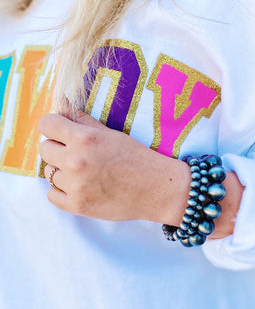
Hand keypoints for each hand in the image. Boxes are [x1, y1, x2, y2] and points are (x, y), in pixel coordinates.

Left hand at [39, 111, 190, 221]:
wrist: (157, 189)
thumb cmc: (136, 158)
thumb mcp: (110, 133)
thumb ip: (81, 119)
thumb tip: (60, 102)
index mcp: (84, 138)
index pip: (46, 124)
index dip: (54, 127)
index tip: (62, 132)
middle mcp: (76, 161)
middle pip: (44, 149)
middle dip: (57, 149)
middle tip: (76, 154)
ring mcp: (76, 185)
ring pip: (49, 173)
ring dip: (62, 172)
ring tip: (84, 173)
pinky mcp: (77, 206)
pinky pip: (52, 195)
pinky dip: (62, 192)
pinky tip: (80, 187)